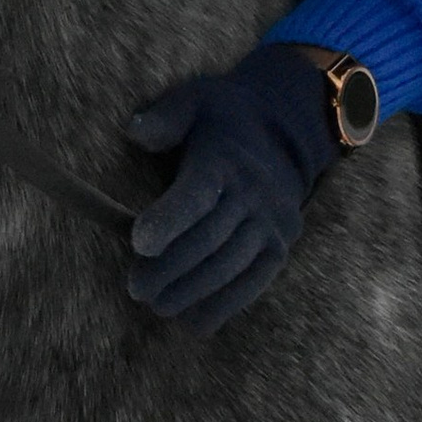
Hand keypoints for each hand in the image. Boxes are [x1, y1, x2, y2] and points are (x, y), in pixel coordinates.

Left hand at [126, 42, 340, 330]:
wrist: (286, 130)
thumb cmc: (223, 119)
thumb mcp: (195, 100)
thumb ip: (164, 117)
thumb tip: (135, 131)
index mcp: (225, 159)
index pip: (196, 194)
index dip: (168, 220)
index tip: (138, 242)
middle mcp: (253, 193)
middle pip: (208, 239)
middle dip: (169, 268)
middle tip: (136, 287)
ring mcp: (271, 223)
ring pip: (229, 266)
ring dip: (191, 292)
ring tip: (156, 304)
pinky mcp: (281, 245)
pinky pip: (254, 282)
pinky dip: (225, 305)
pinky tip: (194, 321)